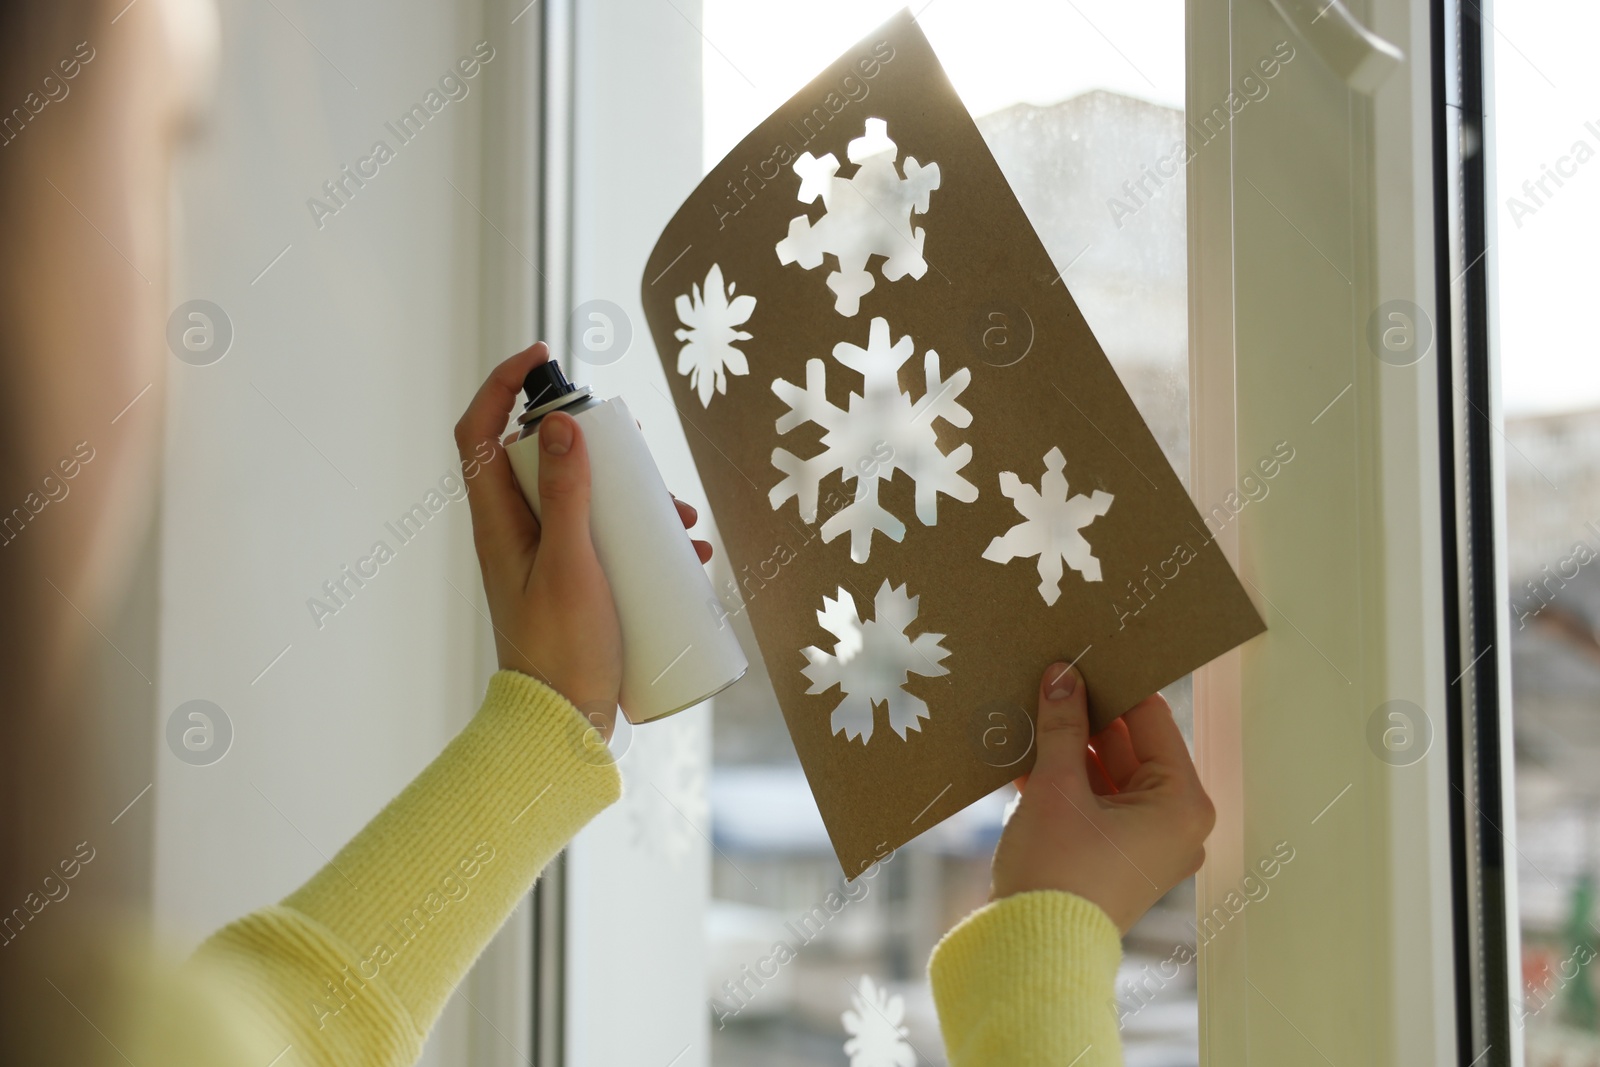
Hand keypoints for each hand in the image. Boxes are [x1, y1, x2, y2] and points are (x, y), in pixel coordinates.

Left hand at [454, 343, 711, 737]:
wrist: (563, 730)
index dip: (502, 384)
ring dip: (633, 498)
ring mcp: (546, 560)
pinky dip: (644, 541)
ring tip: (680, 520)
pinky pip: (608, 543)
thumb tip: (560, 421)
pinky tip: (688, 560)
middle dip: (596, 445)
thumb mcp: (571, 566)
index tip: (544, 356)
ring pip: (585, 501)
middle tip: (637, 449)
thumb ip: (566, 496)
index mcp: (497, 522)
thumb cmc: (561, 654)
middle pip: (544, 460)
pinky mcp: (576, 586)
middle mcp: (516, 534)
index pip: (480, 432)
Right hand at [988, 663, 1215, 932]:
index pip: (1151, 719)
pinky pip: (1090, 803)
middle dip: (1083, 718)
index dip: (1113, 686)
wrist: (1031, 951)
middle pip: (1127, 747)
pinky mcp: (1111, 857)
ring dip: (1065, 749)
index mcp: (1181, 803)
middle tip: (1046, 680)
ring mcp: (1143, 843)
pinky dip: (1060, 781)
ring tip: (1026, 714)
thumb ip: (1062, 726)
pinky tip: (1021, 754)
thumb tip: (1063, 675)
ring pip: (1103, 774)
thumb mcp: (1056, 786)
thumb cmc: (1057, 872)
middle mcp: (1172, 823)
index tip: (1080, 657)